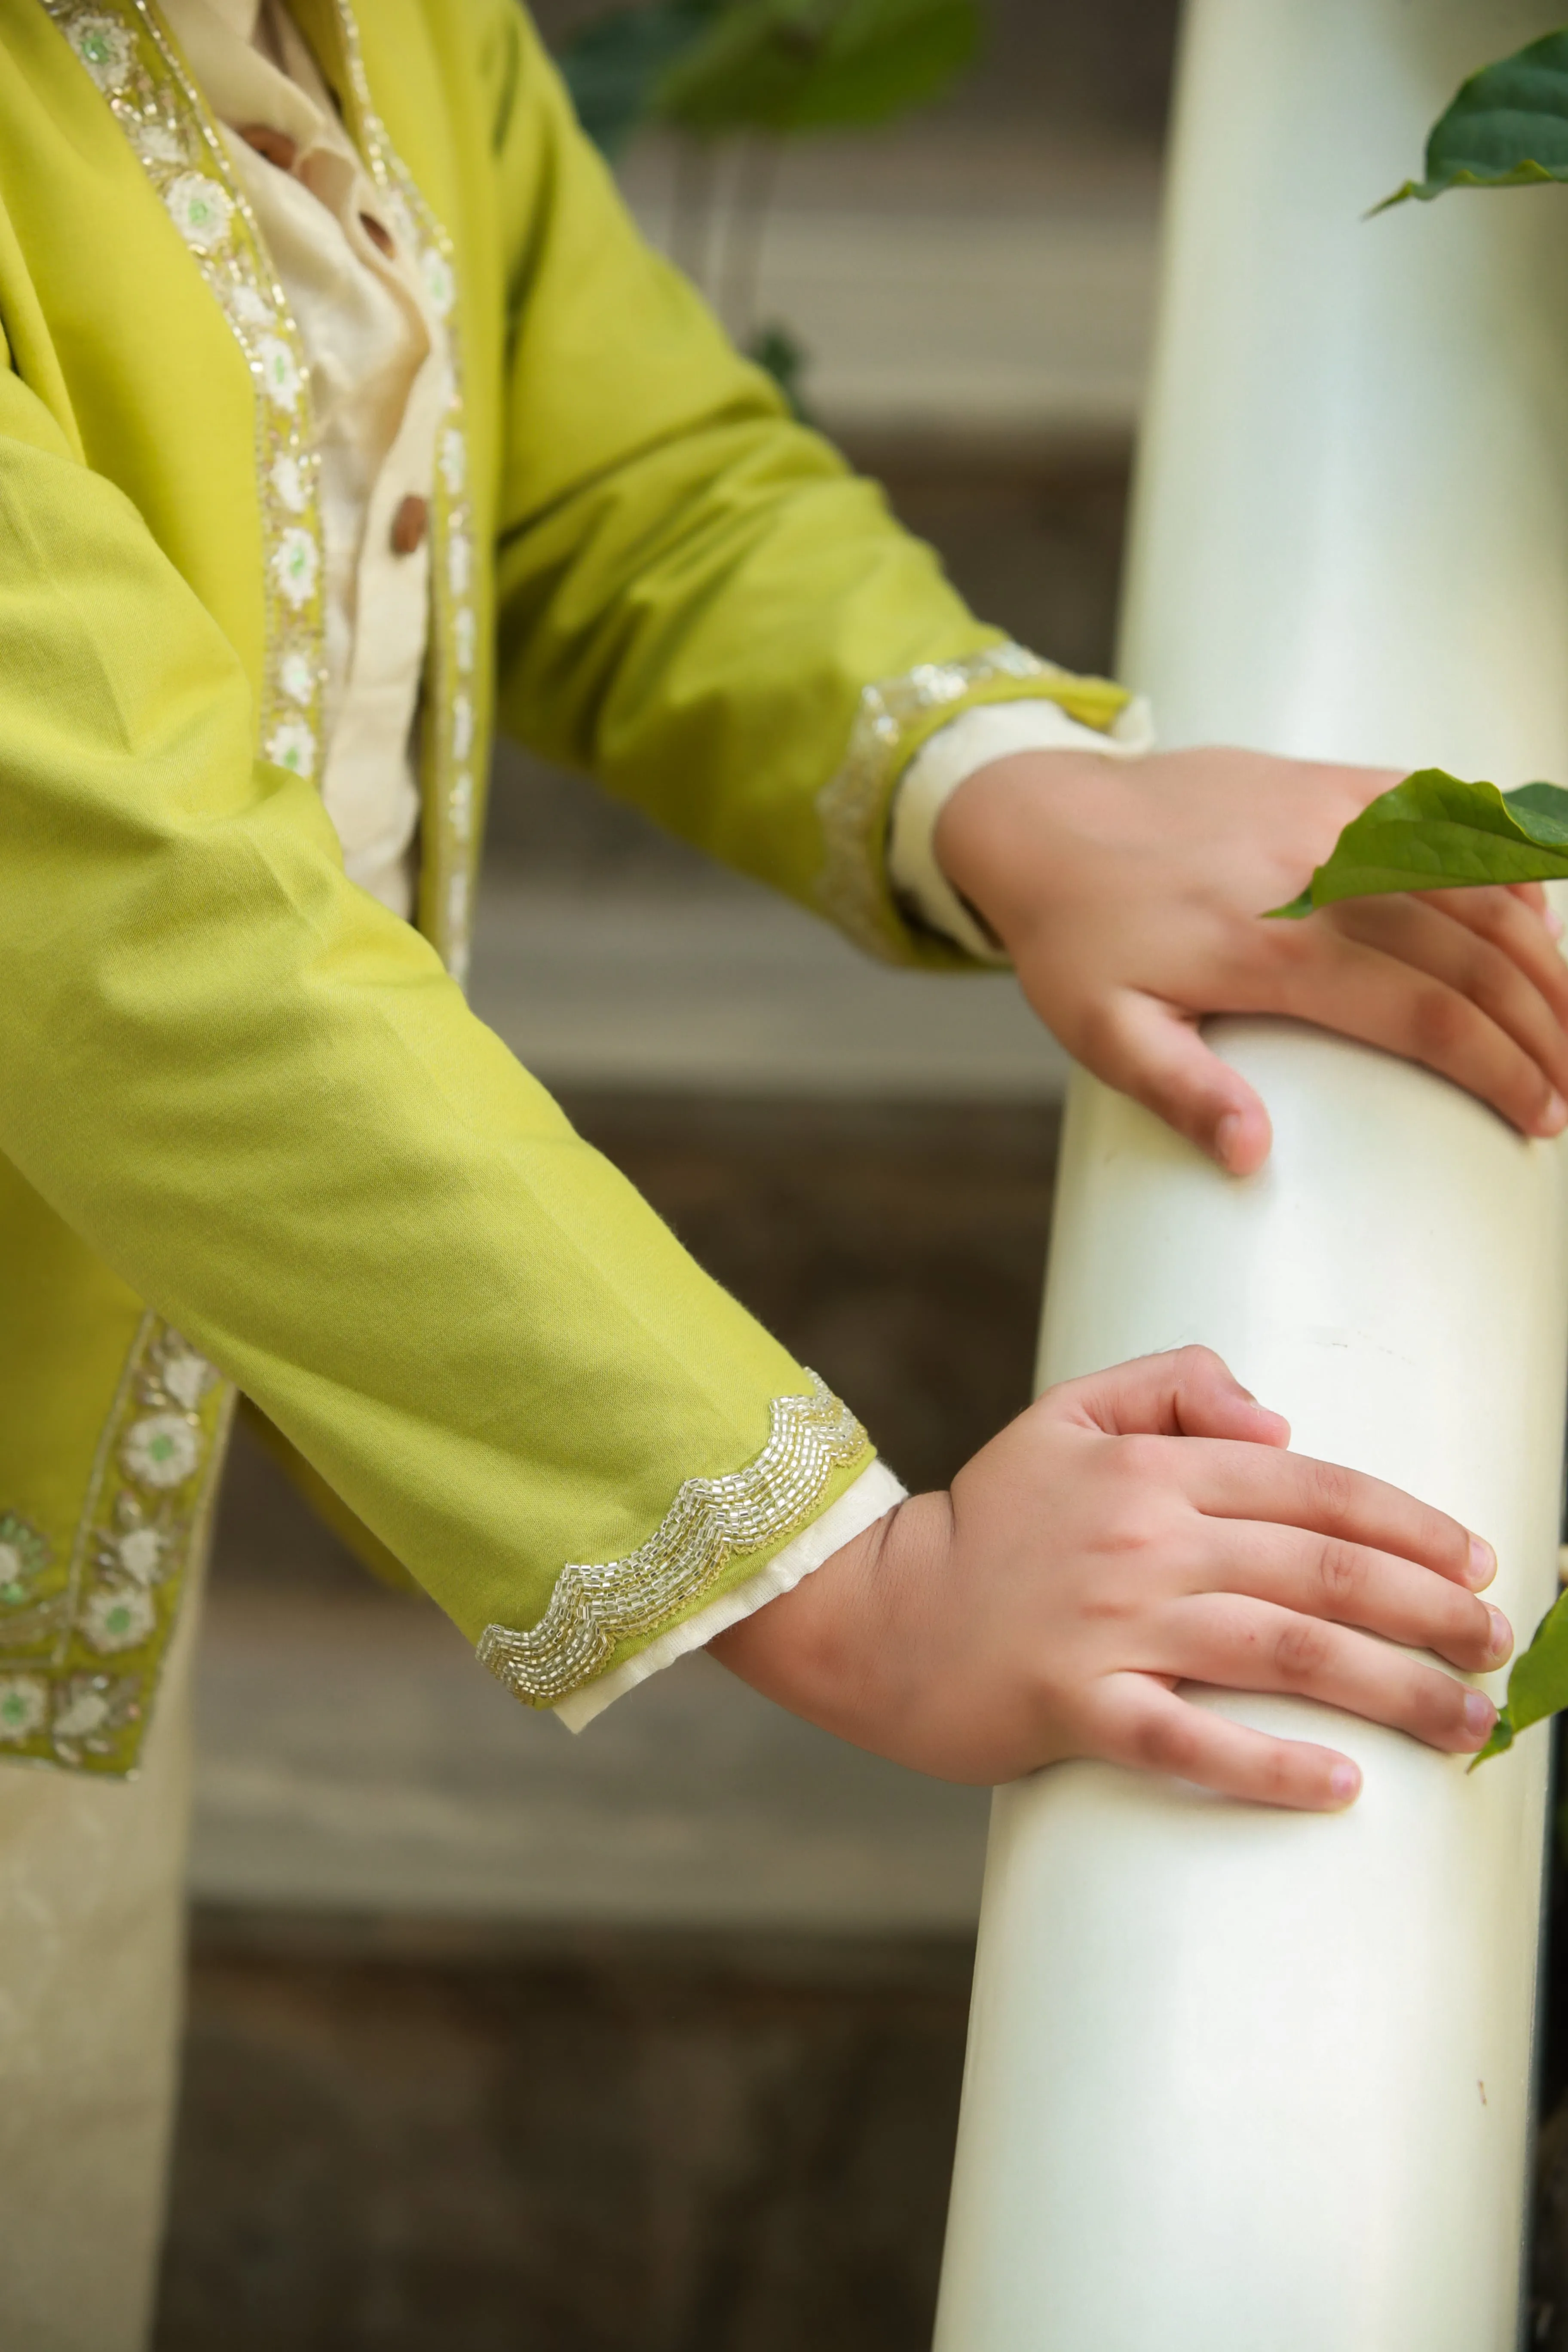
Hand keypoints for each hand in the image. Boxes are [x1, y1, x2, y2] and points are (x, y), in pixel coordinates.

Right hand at [711, 1348, 1508, 1806]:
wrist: (875, 1611)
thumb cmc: (987, 1519)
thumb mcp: (1068, 1415)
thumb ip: (1173, 1386)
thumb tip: (1279, 1419)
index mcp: (1153, 1472)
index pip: (1314, 1488)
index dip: (1409, 1522)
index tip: (1479, 1563)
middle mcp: (1146, 1543)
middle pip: (1322, 1572)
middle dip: (1430, 1612)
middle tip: (1502, 1648)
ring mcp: (1112, 1627)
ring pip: (1283, 1652)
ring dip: (1392, 1690)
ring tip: (1468, 1722)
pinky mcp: (1076, 1706)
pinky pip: (1190, 1741)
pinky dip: (1270, 1764)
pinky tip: (1341, 1785)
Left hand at [933, 745, 1567, 1173]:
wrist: (1041, 817)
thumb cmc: (1075, 937)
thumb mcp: (1102, 1031)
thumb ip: (1181, 1091)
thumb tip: (1249, 1155)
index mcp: (1270, 951)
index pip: (1425, 1016)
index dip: (1497, 1068)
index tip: (1541, 1118)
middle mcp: (1315, 876)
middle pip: (1471, 954)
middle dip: (1541, 1024)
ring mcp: (1328, 818)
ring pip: (1475, 879)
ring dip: (1539, 950)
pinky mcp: (1327, 780)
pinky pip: (1440, 807)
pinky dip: (1500, 854)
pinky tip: (1534, 910)